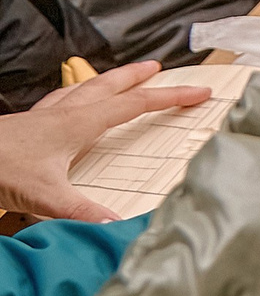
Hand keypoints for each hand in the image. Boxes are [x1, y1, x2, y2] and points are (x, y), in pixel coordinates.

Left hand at [0, 62, 209, 221]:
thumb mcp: (45, 197)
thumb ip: (84, 212)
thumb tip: (121, 228)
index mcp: (78, 123)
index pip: (136, 104)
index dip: (171, 96)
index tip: (200, 92)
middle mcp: (63, 114)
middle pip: (110, 86)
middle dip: (138, 76)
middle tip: (160, 67)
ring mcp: (41, 118)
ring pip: (82, 90)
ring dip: (106, 82)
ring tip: (117, 80)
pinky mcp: (24, 126)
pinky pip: (58, 103)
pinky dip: (73, 99)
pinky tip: (66, 109)